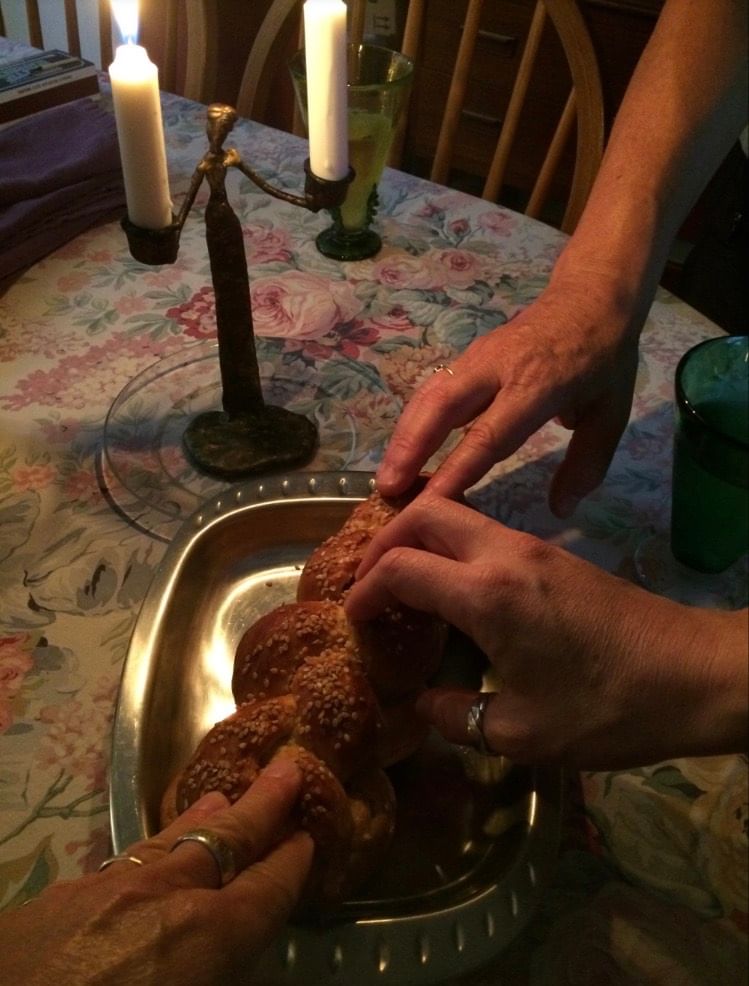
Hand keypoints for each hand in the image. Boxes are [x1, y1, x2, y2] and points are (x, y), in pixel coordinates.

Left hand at [1, 758, 312, 985]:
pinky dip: (145, 856)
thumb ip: (214, 966)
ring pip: (166, 844)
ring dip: (201, 821)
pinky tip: (144, 863)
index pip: (265, 890)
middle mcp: (160, 898)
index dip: (291, 863)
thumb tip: (222, 955)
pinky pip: (117, 868)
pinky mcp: (54, 900)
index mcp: (203, 938)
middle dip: (261, 808)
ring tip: (223, 799)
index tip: (309, 835)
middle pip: (224, 842)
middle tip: (287, 771)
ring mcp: (103, 891)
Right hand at [344, 494, 747, 767]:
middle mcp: (503, 554)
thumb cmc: (607, 708)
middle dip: (383, 539)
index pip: (400, 567)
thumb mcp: (522, 732)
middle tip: (365, 580)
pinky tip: (449, 585)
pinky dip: (450, 543)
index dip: (365, 589)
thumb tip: (421, 706)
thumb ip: (455, 716)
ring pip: (456, 513)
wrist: (696, 674)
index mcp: (486, 594)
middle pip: (424, 513)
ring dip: (418, 534)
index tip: (352, 617)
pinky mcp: (553, 553)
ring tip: (399, 576)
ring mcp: (532, 547)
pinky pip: (483, 530)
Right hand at [376, 273, 640, 516]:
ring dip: (403, 435)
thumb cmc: (604, 359)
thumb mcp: (611, 413)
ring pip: (430, 395)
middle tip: (387, 489)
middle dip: (411, 448)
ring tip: (385, 476)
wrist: (591, 296)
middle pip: (442, 407)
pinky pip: (434, 388)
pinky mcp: (468, 356)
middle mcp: (498, 369)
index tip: (431, 499)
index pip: (490, 433)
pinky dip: (413, 419)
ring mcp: (478, 358)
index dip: (458, 467)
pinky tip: (403, 448)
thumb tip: (561, 510)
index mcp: (537, 385)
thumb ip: (587, 463)